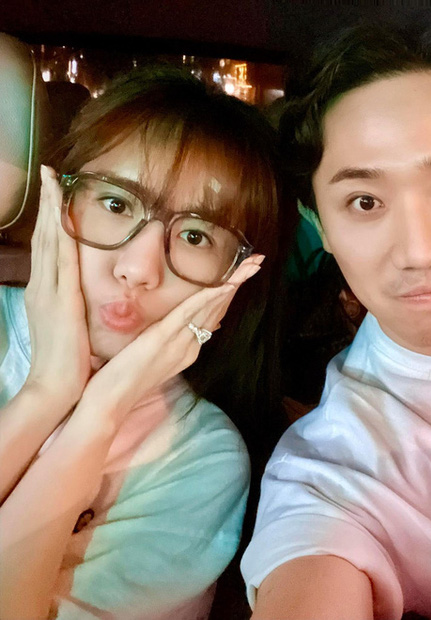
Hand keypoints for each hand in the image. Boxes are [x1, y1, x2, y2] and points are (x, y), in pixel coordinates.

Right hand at [22, 166, 90, 408]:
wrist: (54, 384)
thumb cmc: (66, 358)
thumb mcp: (68, 324)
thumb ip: (71, 304)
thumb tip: (78, 292)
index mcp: (45, 292)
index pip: (48, 247)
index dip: (50, 219)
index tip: (54, 192)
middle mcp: (42, 286)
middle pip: (45, 237)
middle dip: (48, 204)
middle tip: (49, 174)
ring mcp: (48, 292)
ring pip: (50, 243)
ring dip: (52, 211)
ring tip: (53, 183)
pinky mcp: (61, 301)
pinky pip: (61, 263)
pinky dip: (62, 238)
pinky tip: (63, 219)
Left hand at [80, 254, 263, 420]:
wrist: (110, 403)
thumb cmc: (124, 381)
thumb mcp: (152, 361)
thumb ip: (171, 345)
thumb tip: (182, 329)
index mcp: (187, 350)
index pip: (213, 317)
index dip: (228, 294)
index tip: (241, 275)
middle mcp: (189, 346)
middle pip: (218, 309)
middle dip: (238, 283)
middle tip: (256, 262)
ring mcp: (179, 343)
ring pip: (210, 308)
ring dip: (232, 284)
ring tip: (250, 266)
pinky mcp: (163, 338)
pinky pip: (189, 313)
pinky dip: (208, 297)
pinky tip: (223, 284)